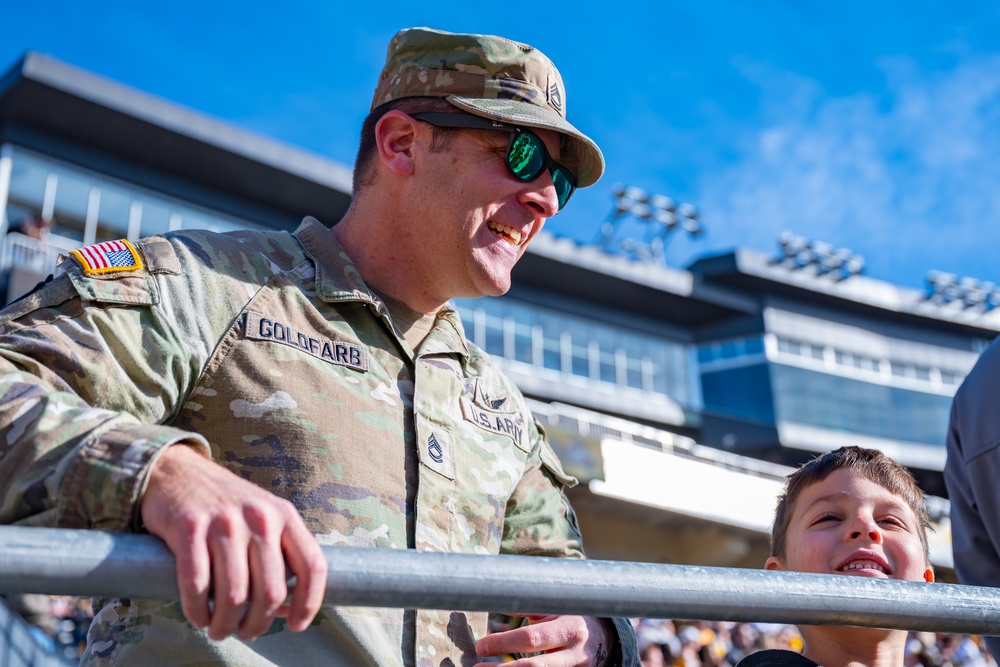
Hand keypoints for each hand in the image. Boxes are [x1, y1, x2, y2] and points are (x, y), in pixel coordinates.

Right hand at [140, 445, 326, 641]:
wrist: (176, 471)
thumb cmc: (224, 505)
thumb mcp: (262, 518)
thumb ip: (277, 556)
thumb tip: (288, 610)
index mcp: (284, 515)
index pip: (312, 566)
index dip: (310, 603)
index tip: (297, 626)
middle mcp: (259, 517)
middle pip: (271, 591)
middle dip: (258, 624)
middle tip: (245, 632)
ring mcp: (224, 522)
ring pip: (234, 595)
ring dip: (225, 624)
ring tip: (219, 629)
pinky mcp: (188, 528)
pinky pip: (197, 586)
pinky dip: (197, 611)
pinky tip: (198, 617)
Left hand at [475, 614, 614, 665]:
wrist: (605, 638)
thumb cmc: (570, 619)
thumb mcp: (554, 610)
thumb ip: (527, 608)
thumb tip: (495, 599)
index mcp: (568, 629)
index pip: (532, 638)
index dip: (504, 643)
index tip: (481, 646)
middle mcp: (574, 654)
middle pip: (534, 666)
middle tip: (477, 666)